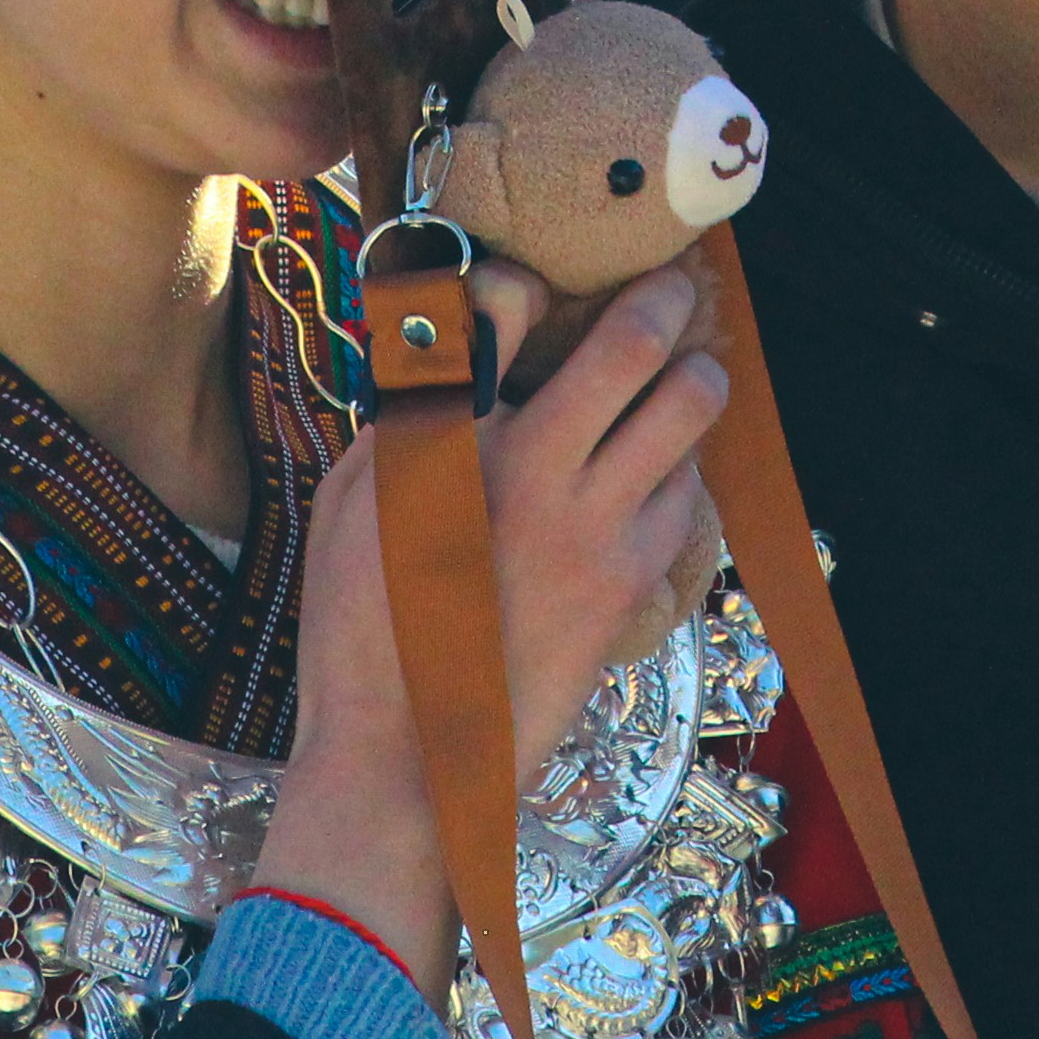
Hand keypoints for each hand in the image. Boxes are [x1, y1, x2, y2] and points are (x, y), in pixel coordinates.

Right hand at [254, 265, 726, 978]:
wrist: (410, 759)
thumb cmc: (362, 630)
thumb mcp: (348, 504)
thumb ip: (408, 418)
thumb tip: (452, 355)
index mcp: (455, 441)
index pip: (508, 303)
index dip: (524, 279)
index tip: (534, 285)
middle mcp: (539, 475)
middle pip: (641, 345)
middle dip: (665, 298)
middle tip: (671, 286)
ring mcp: (600, 535)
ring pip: (690, 417)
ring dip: (690, 386)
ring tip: (682, 380)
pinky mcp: (634, 590)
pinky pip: (689, 502)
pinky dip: (681, 475)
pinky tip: (655, 481)